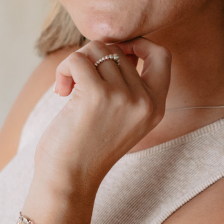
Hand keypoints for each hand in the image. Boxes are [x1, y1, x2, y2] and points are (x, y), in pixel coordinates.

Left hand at [33, 38, 171, 194]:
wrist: (69, 180)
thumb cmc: (88, 147)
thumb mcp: (121, 117)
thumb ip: (128, 85)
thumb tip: (118, 45)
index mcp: (156, 106)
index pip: (162, 55)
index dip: (139, 44)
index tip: (115, 52)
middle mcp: (144, 101)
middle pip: (118, 49)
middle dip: (92, 58)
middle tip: (76, 82)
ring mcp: (123, 97)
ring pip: (96, 50)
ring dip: (74, 63)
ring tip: (67, 87)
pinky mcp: (96, 95)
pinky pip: (77, 59)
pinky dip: (64, 68)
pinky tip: (61, 90)